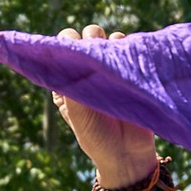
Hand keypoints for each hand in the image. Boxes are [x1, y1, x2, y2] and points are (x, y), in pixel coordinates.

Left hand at [51, 21, 160, 186]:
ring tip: (109, 61)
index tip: (71, 52)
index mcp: (67, 80)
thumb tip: (69, 51)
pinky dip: (124, 46)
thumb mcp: (76, 111)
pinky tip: (123, 62)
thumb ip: (70, 82)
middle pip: (84, 37)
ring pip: (104, 37)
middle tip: (92, 52)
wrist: (127, 154)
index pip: (61, 48)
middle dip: (87, 38)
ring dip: (105, 41)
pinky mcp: (128, 70)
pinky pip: (125, 45)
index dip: (65, 44)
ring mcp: (108, 69)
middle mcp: (86, 71)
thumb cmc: (96, 136)